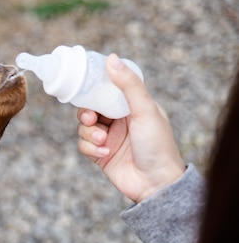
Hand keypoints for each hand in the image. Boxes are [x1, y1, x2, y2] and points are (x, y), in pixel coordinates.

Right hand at [77, 54, 184, 202]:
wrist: (156, 184)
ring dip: (90, 134)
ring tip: (104, 141)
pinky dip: (91, 148)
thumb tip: (111, 58)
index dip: (94, 90)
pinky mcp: (100, 155)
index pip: (106, 91)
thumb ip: (129, 85)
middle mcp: (119, 121)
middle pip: (90, 108)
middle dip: (86, 113)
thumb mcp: (145, 110)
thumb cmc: (158, 146)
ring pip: (83, 127)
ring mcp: (109, 138)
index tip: (85, 88)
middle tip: (91, 119)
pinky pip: (83, 146)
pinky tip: (105, 153)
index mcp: (131, 107)